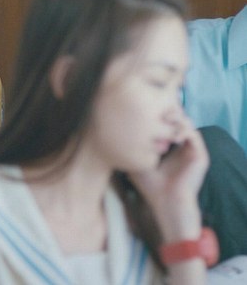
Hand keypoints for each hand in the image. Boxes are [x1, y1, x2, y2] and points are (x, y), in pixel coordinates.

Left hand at [129, 114, 208, 240]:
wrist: (165, 202)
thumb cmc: (149, 184)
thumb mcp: (136, 159)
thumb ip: (131, 144)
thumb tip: (112, 128)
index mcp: (170, 145)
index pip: (165, 121)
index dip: (155, 114)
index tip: (140, 113)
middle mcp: (182, 145)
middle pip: (175, 117)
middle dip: (163, 112)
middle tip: (150, 113)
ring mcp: (192, 149)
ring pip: (185, 122)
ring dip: (172, 119)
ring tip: (160, 123)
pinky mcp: (200, 155)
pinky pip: (194, 134)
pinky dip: (182, 130)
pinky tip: (170, 135)